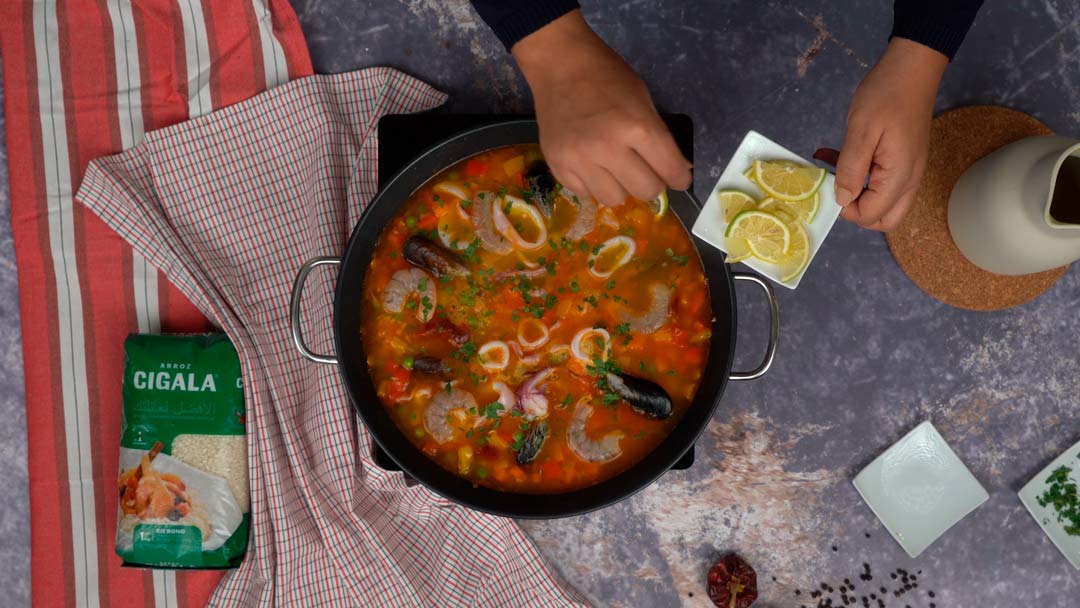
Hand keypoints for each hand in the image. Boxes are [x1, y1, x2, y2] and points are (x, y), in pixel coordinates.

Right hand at [512, 11, 690, 206]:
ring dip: (620, 187)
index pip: (671, 171)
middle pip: (645, 191)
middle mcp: (609, 149)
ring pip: (614, 200)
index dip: (679, 178)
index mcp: (638, 128)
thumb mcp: (643, 99)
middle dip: (651, 183)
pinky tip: (591, 165)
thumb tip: (678, 169)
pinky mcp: (558, 166)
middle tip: (644, 170)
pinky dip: (592, 184)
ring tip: (614, 169)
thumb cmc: (607, 76)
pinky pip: (585, 193)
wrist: (559, 64)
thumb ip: (659, 138)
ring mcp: (580, 161)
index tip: (677, 178)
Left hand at [832, 38, 947, 231]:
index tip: (832, 187)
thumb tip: (843, 200)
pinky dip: (863, 177)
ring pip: (885, 204)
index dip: (847, 209)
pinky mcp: (905, 160)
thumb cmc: (886, 95)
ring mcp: (910, 171)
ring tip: (835, 166)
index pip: (872, 215)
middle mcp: (910, 180)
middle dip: (857, 211)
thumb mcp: (860, 131)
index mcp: (900, 176)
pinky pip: (884, 183)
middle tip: (837, 186)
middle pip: (884, 219)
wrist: (912, 68)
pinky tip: (841, 156)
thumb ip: (851, 170)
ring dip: (858, 193)